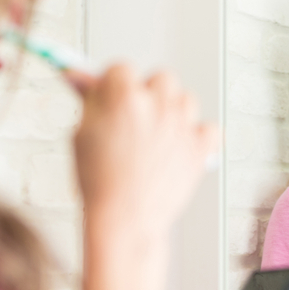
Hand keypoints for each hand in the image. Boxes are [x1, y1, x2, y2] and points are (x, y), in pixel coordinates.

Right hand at [70, 66, 219, 241]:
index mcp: (123, 96)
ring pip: (186, 100)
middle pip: (160, 78)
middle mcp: (157, 105)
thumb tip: (79, 74)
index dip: (114, 85)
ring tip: (156, 139)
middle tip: (135, 120)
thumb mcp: (82, 134)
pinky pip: (209, 128)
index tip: (112, 98)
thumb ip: (88, 100)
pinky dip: (199, 137)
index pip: (121, 69)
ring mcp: (182, 125)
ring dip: (174, 112)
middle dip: (148, 94)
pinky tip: (181, 148)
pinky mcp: (200, 146)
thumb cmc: (99, 181)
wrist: (124, 220)